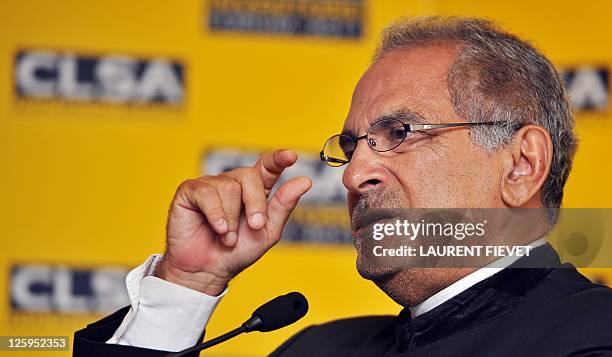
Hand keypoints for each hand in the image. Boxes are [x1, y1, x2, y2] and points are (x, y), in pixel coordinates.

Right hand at [156, 149, 311, 295]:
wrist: (208, 271)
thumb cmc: (237, 252)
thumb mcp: (268, 231)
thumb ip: (284, 205)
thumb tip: (304, 181)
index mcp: (254, 190)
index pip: (267, 166)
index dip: (277, 159)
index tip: (290, 156)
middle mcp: (232, 182)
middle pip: (250, 175)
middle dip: (255, 203)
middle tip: (254, 226)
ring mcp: (210, 184)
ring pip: (228, 187)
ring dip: (231, 218)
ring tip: (228, 237)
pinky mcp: (190, 191)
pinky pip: (206, 193)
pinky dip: (216, 214)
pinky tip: (218, 228)